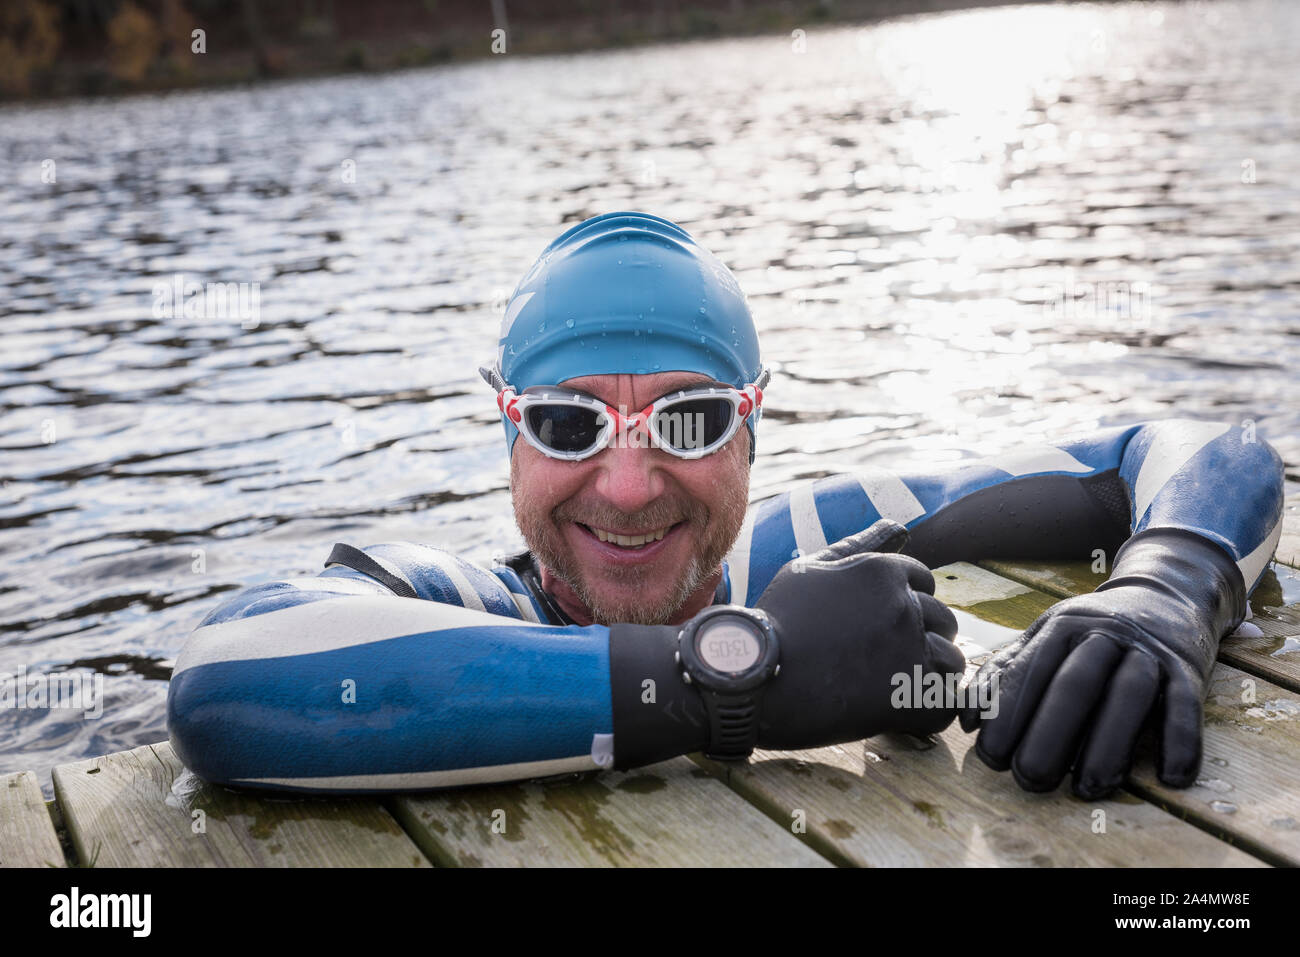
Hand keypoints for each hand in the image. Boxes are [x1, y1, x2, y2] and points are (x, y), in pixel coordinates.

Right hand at [755, 520, 965, 749]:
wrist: (751, 675)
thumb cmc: (776, 620)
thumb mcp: (810, 570)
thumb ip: (859, 546)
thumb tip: (899, 524)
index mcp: (883, 570)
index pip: (925, 582)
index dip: (903, 605)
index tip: (875, 627)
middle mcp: (904, 604)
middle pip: (944, 620)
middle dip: (920, 637)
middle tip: (879, 659)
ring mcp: (910, 649)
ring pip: (952, 661)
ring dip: (929, 674)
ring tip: (890, 684)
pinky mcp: (908, 694)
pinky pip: (945, 704)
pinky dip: (928, 710)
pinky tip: (899, 710)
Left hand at [958, 528, 1246, 798]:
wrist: (1164, 595)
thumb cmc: (1087, 634)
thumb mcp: (1042, 640)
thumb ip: (1002, 675)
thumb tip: (968, 721)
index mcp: (1059, 627)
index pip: (1028, 672)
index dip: (1006, 715)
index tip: (991, 757)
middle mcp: (1102, 634)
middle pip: (1075, 684)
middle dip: (1049, 734)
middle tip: (1030, 778)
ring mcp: (1147, 650)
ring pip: (1129, 695)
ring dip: (1108, 745)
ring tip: (1087, 789)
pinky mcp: (1188, 668)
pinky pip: (1187, 705)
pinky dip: (1182, 741)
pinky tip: (1170, 778)